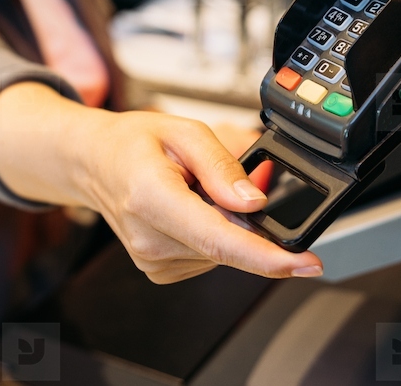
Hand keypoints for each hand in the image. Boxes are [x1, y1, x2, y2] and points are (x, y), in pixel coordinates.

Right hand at [78, 111, 321, 283]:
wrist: (93, 162)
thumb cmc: (131, 143)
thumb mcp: (183, 131)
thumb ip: (222, 165)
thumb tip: (255, 201)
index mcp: (152, 199)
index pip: (219, 240)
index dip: (268, 256)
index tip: (307, 263)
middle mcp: (149, 239)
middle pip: (226, 245)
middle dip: (246, 220)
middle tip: (223, 183)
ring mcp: (151, 260)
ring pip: (220, 252)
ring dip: (225, 224)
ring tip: (193, 191)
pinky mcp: (158, 269)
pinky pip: (208, 256)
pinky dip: (211, 232)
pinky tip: (190, 209)